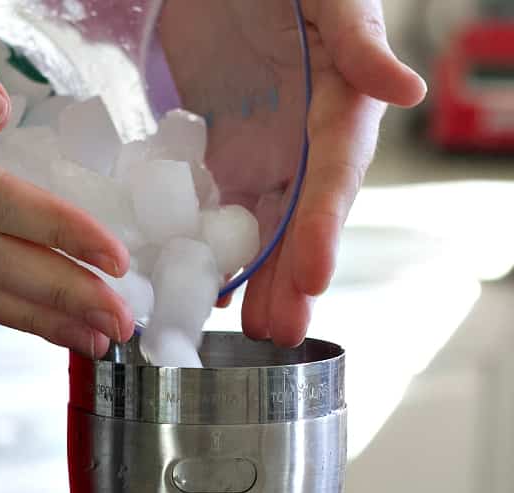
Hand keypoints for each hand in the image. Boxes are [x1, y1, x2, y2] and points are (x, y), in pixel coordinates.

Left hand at [158, 0, 425, 344]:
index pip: (333, 176)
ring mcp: (264, 152)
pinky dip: (216, 250)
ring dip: (260, 279)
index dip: (323, 227)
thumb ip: (358, 39)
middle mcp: (305, 139)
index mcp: (338, 103)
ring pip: (265, 227)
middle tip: (281, 330)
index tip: (312, 277)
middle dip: (293, 278)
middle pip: (302, 219)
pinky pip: (222, 211)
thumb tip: (405, 93)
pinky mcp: (224, 155)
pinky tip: (208, 288)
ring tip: (253, 329)